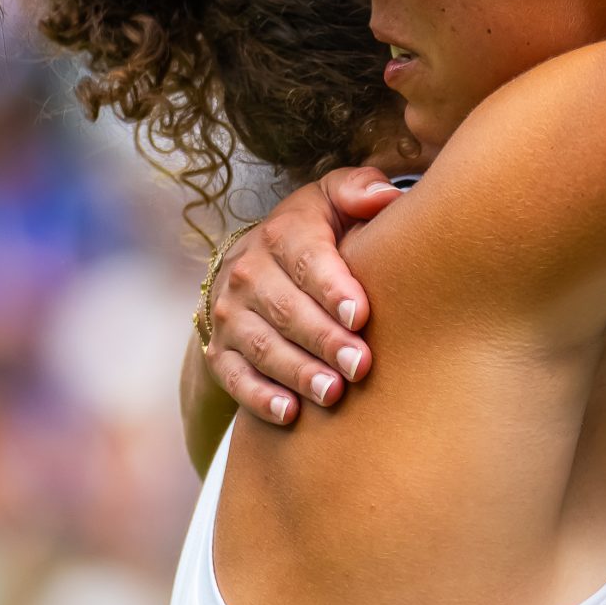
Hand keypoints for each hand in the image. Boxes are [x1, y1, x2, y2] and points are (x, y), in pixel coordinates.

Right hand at [200, 166, 401, 423]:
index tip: (360, 314)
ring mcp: (230, 315)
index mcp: (282, 233)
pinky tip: (289, 413)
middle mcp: (248, 272)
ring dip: (296, 371)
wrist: (255, 268)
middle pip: (285, 309)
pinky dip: (259, 397)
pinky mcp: (219, 351)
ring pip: (261, 346)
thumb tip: (385, 197)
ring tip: (332, 392)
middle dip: (323, 338)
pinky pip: (234, 377)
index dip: (332, 288)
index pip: (306, 259)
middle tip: (360, 364)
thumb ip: (359, 191)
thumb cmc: (314, 236)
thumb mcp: (333, 202)